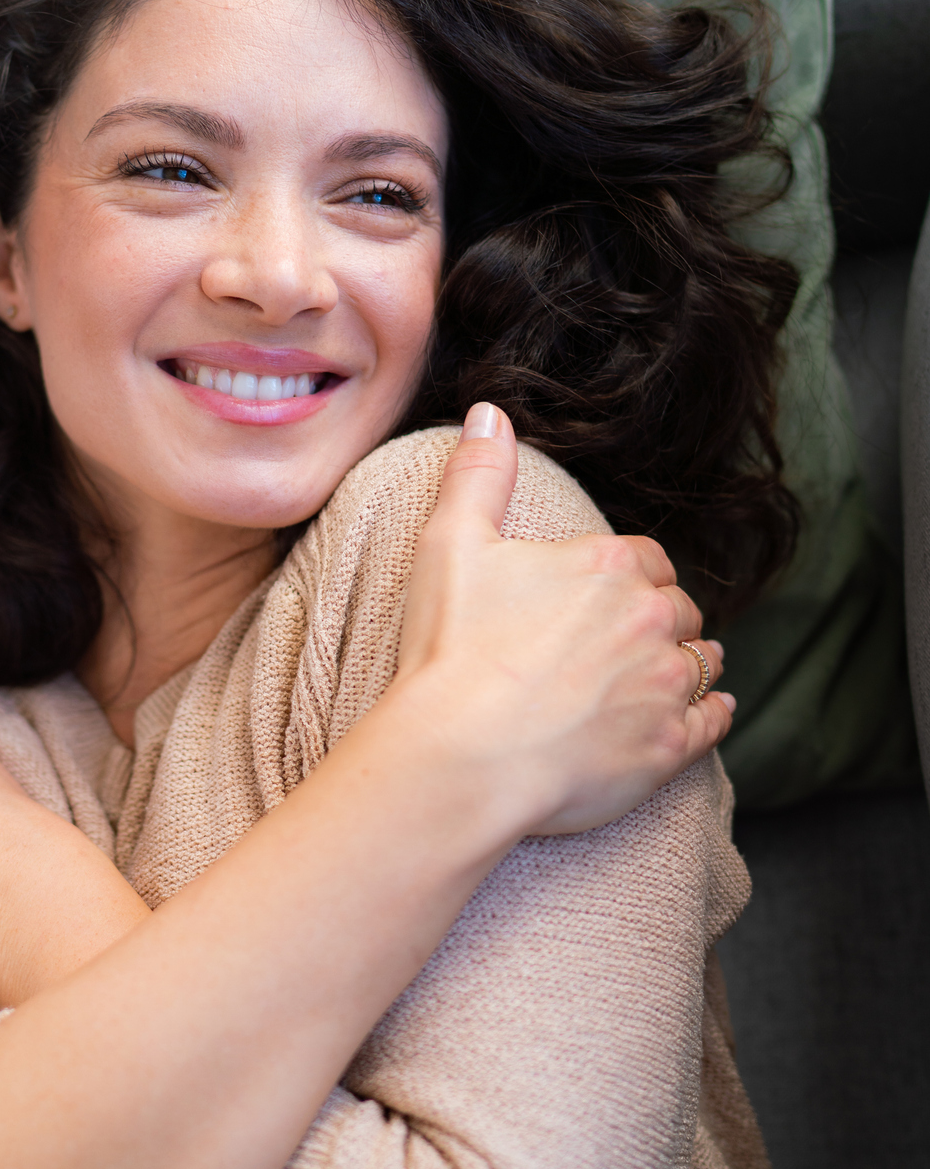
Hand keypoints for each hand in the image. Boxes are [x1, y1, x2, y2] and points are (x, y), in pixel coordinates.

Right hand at [391, 403, 731, 838]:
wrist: (463, 756)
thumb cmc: (452, 652)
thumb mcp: (452, 545)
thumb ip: (478, 474)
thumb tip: (489, 412)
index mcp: (609, 564)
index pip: (648, 560)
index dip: (631, 577)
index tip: (610, 597)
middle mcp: (652, 617)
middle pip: (680, 609)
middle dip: (660, 620)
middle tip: (628, 641)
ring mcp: (667, 683)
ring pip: (705, 661)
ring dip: (690, 662)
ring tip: (662, 676)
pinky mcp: (672, 745)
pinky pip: (716, 720)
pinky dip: (714, 713)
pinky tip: (705, 713)